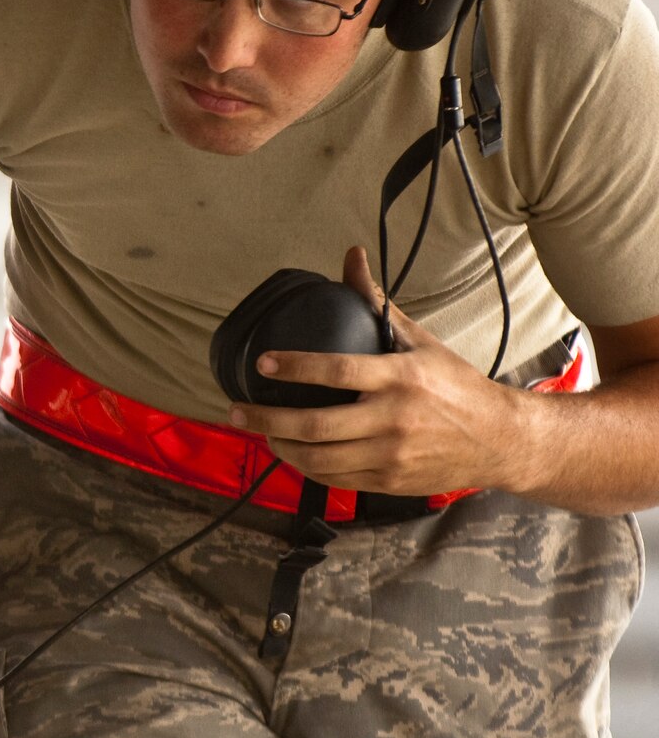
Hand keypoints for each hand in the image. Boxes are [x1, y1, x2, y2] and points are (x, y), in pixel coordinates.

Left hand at [227, 246, 529, 497]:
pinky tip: (290, 453)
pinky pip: (336, 479)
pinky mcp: (391, 481)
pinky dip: (306, 468)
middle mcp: (394, 419)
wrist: (502, 439)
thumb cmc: (456, 385)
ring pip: (320, 459)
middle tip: (235, 410)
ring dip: (280, 447)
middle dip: (267, 421)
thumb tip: (351, 257)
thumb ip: (376, 304)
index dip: (294, 367)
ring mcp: (391, 455)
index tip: (262, 364)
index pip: (336, 371)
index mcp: (400, 377)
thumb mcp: (419, 342)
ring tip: (258, 432)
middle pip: (316, 425)